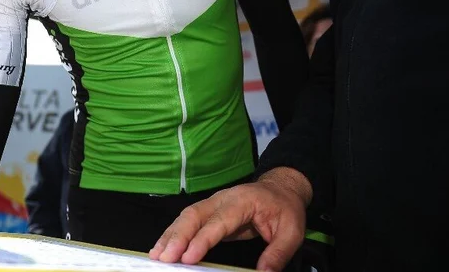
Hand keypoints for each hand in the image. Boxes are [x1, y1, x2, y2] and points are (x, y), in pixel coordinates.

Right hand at [149, 168, 311, 270]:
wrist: (280, 189)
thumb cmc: (285, 209)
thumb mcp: (292, 232)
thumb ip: (277, 253)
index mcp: (242, 202)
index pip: (218, 221)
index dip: (202, 239)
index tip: (187, 257)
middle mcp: (222, 199)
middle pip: (194, 215)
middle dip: (177, 237)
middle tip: (164, 258)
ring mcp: (212, 204)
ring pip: (186, 217)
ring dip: (169, 235)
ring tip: (156, 255)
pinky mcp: (208, 212)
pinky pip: (187, 221)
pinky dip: (172, 234)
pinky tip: (163, 247)